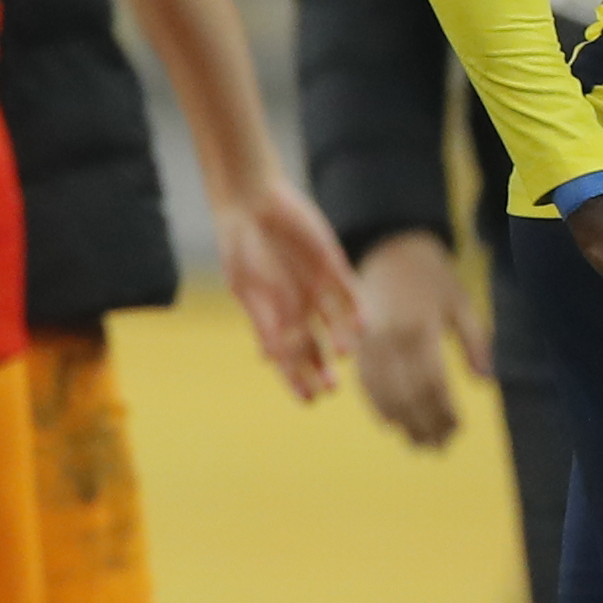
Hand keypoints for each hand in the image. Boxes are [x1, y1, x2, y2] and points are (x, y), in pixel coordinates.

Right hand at [215, 180, 360, 401]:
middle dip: (321, 368)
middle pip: (314, 346)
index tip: (307, 401)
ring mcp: (316, 288)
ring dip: (341, 341)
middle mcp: (297, 306)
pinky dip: (356, 311)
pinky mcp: (333, 267)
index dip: (297, 379)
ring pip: (336, 324)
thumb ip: (263, 320)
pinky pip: (350, 294)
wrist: (252, 202)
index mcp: (272, 315)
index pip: (288, 356)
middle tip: (330, 388)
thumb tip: (272, 359)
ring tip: (344, 354)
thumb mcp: (246, 287)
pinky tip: (362, 326)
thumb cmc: (240, 245)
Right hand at [351, 229, 487, 448]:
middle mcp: (392, 338)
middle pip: (407, 396)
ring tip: (420, 443)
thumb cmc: (434, 278)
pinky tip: (392, 423)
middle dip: (424, 425)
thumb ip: (477, 342)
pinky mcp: (357, 344)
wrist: (391, 248)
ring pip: (384, 394)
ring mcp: (370, 343)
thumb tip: (486, 381)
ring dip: (403, 423)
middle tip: (440, 447)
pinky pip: (365, 383)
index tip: (459, 429)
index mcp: (421, 328)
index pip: (432, 384)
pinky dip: (378, 406)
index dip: (444, 412)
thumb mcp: (462, 303)